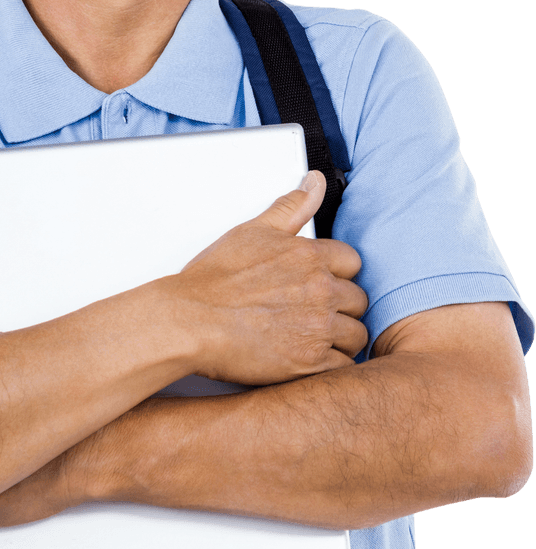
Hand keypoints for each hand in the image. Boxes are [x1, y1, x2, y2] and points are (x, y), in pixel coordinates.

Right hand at [160, 171, 366, 386]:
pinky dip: (330, 365)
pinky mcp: (310, 363)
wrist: (190, 321)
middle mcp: (320, 290)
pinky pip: (343, 366)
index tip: (322, 283)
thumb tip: (314, 182)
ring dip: (339, 338)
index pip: (352, 262)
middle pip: (358, 300)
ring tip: (310, 338)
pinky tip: (308, 359)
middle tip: (313, 313)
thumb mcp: (253, 231)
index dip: (337, 274)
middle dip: (341, 307)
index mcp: (309, 256)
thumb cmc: (213, 281)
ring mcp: (318, 328)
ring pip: (356, 335)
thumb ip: (291, 207)